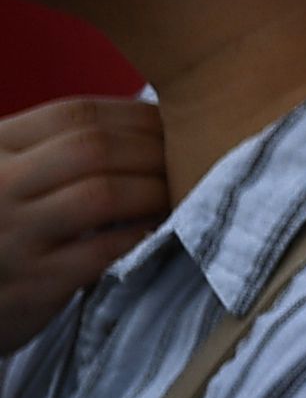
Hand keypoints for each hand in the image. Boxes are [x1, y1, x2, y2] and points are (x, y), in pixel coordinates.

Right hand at [0, 93, 163, 353]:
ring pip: (101, 194)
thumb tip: (156, 122)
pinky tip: (164, 233)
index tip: (175, 125)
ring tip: (185, 195)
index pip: (74, 114)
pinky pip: (105, 250)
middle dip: (155, 152)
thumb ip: (60, 150)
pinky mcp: (35, 283)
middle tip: (195, 161)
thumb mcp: (13, 175)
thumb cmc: (3, 228)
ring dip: (155, 191)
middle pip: (93, 149)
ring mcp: (13, 235)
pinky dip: (143, 236)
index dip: (137, 117)